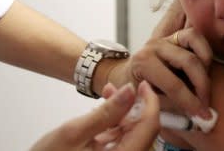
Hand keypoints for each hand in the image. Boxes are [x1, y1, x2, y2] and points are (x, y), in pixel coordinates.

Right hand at [30, 81, 158, 150]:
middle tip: (120, 87)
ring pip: (132, 132)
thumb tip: (129, 90)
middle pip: (143, 129)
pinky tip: (104, 109)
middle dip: (133, 105)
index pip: (149, 127)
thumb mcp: (73, 132)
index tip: (142, 84)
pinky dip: (115, 123)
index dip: (149, 102)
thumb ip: (106, 112)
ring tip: (108, 93)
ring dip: (123, 112)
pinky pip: (121, 139)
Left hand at [107, 0, 212, 118]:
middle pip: (188, 61)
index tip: (201, 114)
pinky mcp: (175, 35)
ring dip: (205, 63)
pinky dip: (204, 49)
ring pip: (194, 40)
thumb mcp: (145, 103)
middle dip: (202, 85)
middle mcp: (155, 46)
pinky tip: (205, 68)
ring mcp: (165, 38)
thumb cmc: (135, 92)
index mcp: (143, 62)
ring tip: (205, 82)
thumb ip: (169, 108)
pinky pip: (195, 36)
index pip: (173, 84)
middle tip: (206, 102)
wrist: (127, 76)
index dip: (190, 101)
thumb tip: (193, 118)